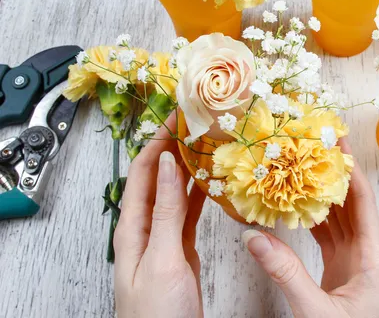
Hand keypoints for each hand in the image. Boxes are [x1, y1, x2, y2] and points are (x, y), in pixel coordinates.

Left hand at [114, 114, 205, 317]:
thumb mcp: (162, 259)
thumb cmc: (158, 314)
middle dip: (173, 148)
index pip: (141, 172)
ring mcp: (164, 239)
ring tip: (207, 146)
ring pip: (175, 194)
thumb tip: (165, 164)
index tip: (177, 117)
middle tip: (196, 125)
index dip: (156, 141)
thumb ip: (165, 212)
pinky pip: (188, 214)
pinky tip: (211, 183)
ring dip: (188, 169)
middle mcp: (145, 228)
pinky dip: (199, 196)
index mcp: (132, 228)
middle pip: (156, 178)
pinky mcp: (180, 250)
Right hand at [242, 138, 378, 317]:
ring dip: (322, 195)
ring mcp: (356, 263)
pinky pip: (329, 236)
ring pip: (339, 218)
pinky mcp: (342, 271)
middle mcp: (368, 255)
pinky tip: (297, 206)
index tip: (337, 141)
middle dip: (333, 174)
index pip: (363, 201)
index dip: (349, 168)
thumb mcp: (315, 311)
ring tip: (303, 168)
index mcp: (374, 258)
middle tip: (316, 146)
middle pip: (352, 204)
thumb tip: (253, 237)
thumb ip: (285, 273)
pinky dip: (314, 220)